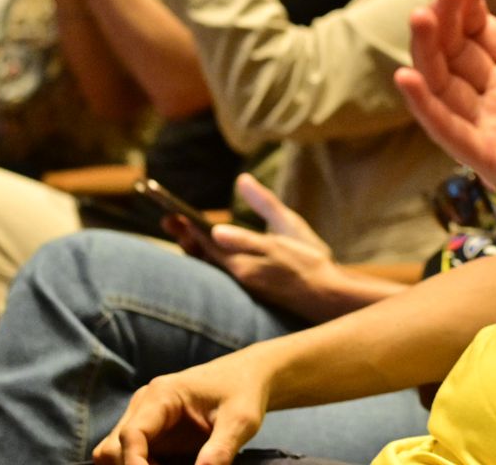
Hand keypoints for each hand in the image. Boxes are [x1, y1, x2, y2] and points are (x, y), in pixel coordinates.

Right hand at [92, 347, 274, 464]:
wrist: (247, 376)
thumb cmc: (244, 391)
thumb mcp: (241, 420)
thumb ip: (221, 450)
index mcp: (162, 395)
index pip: (131, 435)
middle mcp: (144, 405)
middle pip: (113, 448)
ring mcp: (144, 418)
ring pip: (113, 454)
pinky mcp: (151, 432)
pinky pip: (131, 456)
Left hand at [168, 173, 351, 321]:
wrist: (328, 299)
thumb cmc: (310, 262)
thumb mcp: (287, 230)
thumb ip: (260, 212)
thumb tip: (233, 196)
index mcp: (244, 262)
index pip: (206, 241)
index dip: (186, 226)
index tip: (170, 214)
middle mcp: (238, 276)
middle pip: (203, 255)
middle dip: (185, 235)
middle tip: (168, 219)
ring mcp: (242, 286)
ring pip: (211, 265)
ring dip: (195, 246)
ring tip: (182, 230)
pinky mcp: (248, 291)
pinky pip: (222, 274)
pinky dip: (211, 259)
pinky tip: (208, 251)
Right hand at [395, 0, 495, 218]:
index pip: (477, 29)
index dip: (466, 4)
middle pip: (454, 51)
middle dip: (444, 17)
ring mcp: (493, 127)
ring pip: (444, 85)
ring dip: (426, 49)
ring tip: (419, 16)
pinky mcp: (494, 161)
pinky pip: (451, 134)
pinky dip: (425, 106)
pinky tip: (406, 77)